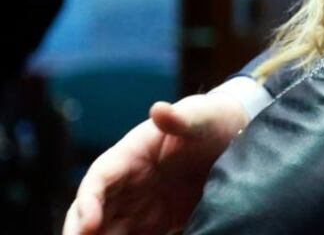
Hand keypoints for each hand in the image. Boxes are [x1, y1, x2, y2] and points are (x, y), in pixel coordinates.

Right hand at [63, 92, 248, 233]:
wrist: (235, 136)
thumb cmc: (212, 120)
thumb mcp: (200, 117)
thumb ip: (180, 118)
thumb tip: (159, 109)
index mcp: (129, 156)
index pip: (99, 178)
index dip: (88, 202)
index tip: (89, 225)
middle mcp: (128, 184)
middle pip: (93, 212)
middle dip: (81, 232)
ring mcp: (141, 206)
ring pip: (110, 230)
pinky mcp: (160, 223)